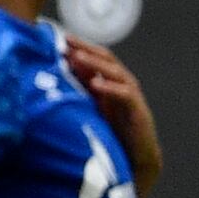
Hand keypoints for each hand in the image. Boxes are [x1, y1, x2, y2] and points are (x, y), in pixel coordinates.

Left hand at [64, 38, 161, 186]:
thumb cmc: (112, 135)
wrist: (135, 160)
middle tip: (66, 40)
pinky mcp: (139, 111)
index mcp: (111, 83)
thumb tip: (63, 68)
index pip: (96, 57)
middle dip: (86, 48)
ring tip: (77, 57)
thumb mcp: (92, 107)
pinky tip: (96, 84)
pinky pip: (125, 94)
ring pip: (116, 72)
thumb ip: (82, 88)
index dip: (80, 46)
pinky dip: (111, 88)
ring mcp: (132, 97)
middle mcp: (123, 85)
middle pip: (106, 59)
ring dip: (96, 64)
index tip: (59, 37)